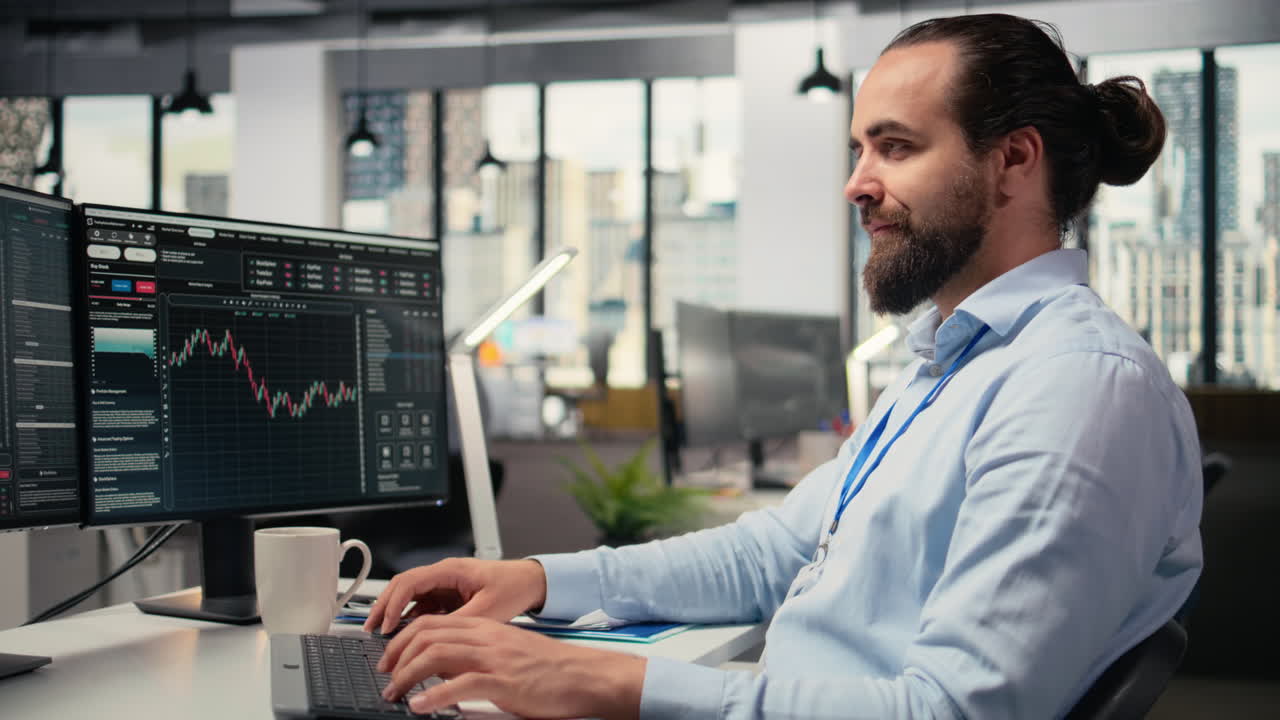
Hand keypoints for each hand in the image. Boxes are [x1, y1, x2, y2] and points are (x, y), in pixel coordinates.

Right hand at [363, 558, 546, 634]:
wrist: (531, 582)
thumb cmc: (513, 586)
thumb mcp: (487, 609)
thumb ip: (459, 622)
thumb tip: (433, 637)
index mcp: (450, 570)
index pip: (410, 582)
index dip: (393, 604)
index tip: (386, 625)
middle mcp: (443, 575)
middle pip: (402, 587)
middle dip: (384, 607)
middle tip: (371, 629)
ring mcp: (444, 586)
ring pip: (410, 598)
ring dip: (395, 615)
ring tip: (382, 636)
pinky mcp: (448, 597)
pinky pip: (422, 607)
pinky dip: (410, 620)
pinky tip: (404, 636)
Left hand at [378, 614, 644, 719]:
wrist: (582, 676)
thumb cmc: (548, 670)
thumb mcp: (506, 652)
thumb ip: (474, 654)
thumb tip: (441, 667)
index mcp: (485, 628)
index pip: (432, 623)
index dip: (403, 639)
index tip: (389, 658)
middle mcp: (485, 638)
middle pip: (427, 635)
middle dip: (396, 655)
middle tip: (384, 676)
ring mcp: (493, 658)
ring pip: (436, 656)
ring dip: (406, 675)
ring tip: (394, 693)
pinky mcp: (502, 682)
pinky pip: (459, 685)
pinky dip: (433, 696)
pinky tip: (420, 706)